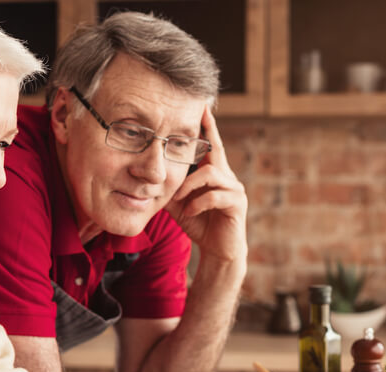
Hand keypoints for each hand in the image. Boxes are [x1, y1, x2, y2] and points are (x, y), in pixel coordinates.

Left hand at [165, 105, 247, 264]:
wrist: (217, 251)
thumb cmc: (199, 223)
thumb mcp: (178, 202)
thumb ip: (169, 186)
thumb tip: (148, 174)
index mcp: (214, 172)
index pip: (211, 144)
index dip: (207, 125)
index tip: (202, 105)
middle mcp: (227, 176)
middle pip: (215, 149)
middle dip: (206, 133)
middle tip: (196, 116)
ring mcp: (235, 189)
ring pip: (210, 173)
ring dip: (189, 185)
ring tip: (180, 200)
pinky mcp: (237, 203)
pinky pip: (214, 195)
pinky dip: (197, 203)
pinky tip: (189, 212)